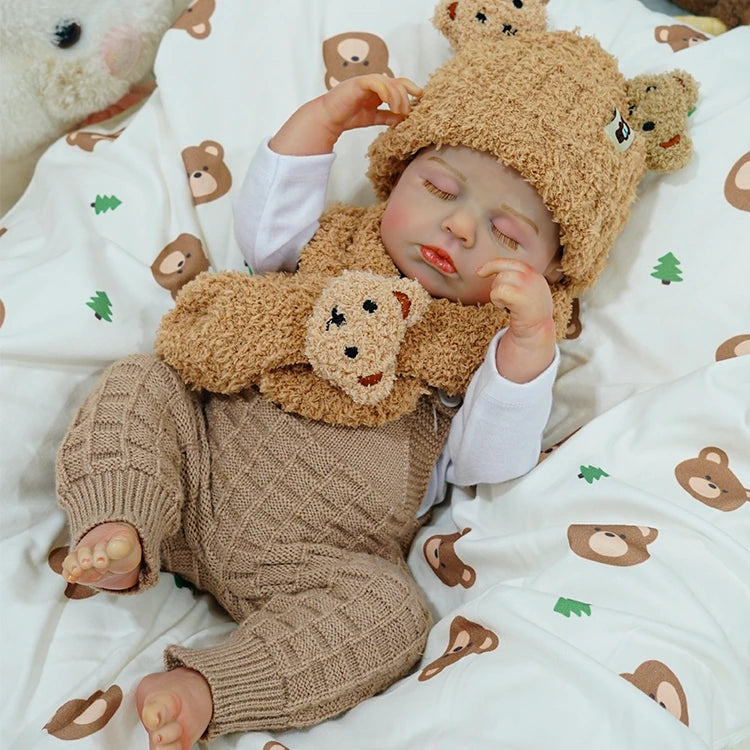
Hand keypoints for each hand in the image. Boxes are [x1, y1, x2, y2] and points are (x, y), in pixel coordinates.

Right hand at [319, 74, 422, 133]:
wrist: (330, 118)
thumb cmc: (348, 116)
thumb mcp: (373, 118)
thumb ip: (387, 117)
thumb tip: (402, 119)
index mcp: (378, 89)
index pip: (398, 83)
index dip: (410, 87)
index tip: (419, 95)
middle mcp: (374, 83)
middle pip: (397, 83)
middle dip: (405, 98)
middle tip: (405, 112)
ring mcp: (366, 81)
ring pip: (389, 83)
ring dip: (397, 97)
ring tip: (398, 111)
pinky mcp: (359, 83)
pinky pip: (376, 82)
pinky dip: (385, 91)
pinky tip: (388, 102)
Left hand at [476, 258, 555, 382]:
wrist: (538, 329)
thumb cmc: (531, 311)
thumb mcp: (528, 289)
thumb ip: (517, 278)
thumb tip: (492, 269)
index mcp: (533, 273)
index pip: (509, 262)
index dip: (491, 265)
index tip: (479, 273)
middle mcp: (531, 276)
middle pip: (502, 271)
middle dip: (495, 285)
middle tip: (501, 299)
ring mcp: (527, 285)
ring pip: (500, 280)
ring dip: (496, 293)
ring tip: (504, 304)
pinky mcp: (521, 297)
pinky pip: (499, 291)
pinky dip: (497, 299)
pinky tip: (504, 308)